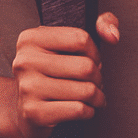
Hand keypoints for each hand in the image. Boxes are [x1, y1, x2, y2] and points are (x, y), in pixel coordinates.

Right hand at [7, 12, 119, 137]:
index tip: (92, 60)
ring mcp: (28, 88)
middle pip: (86, 67)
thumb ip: (101, 24)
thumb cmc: (53, 75)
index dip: (94, 53)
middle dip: (98, 77)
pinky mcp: (34, 113)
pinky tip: (83, 108)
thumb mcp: (70, 43)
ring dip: (98, 96)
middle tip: (94, 82)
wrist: (26, 110)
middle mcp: (25, 61)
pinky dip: (89, 111)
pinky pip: (79, 110)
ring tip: (93, 96)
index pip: (80, 39)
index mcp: (31, 39)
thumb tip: (112, 35)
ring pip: (86, 91)